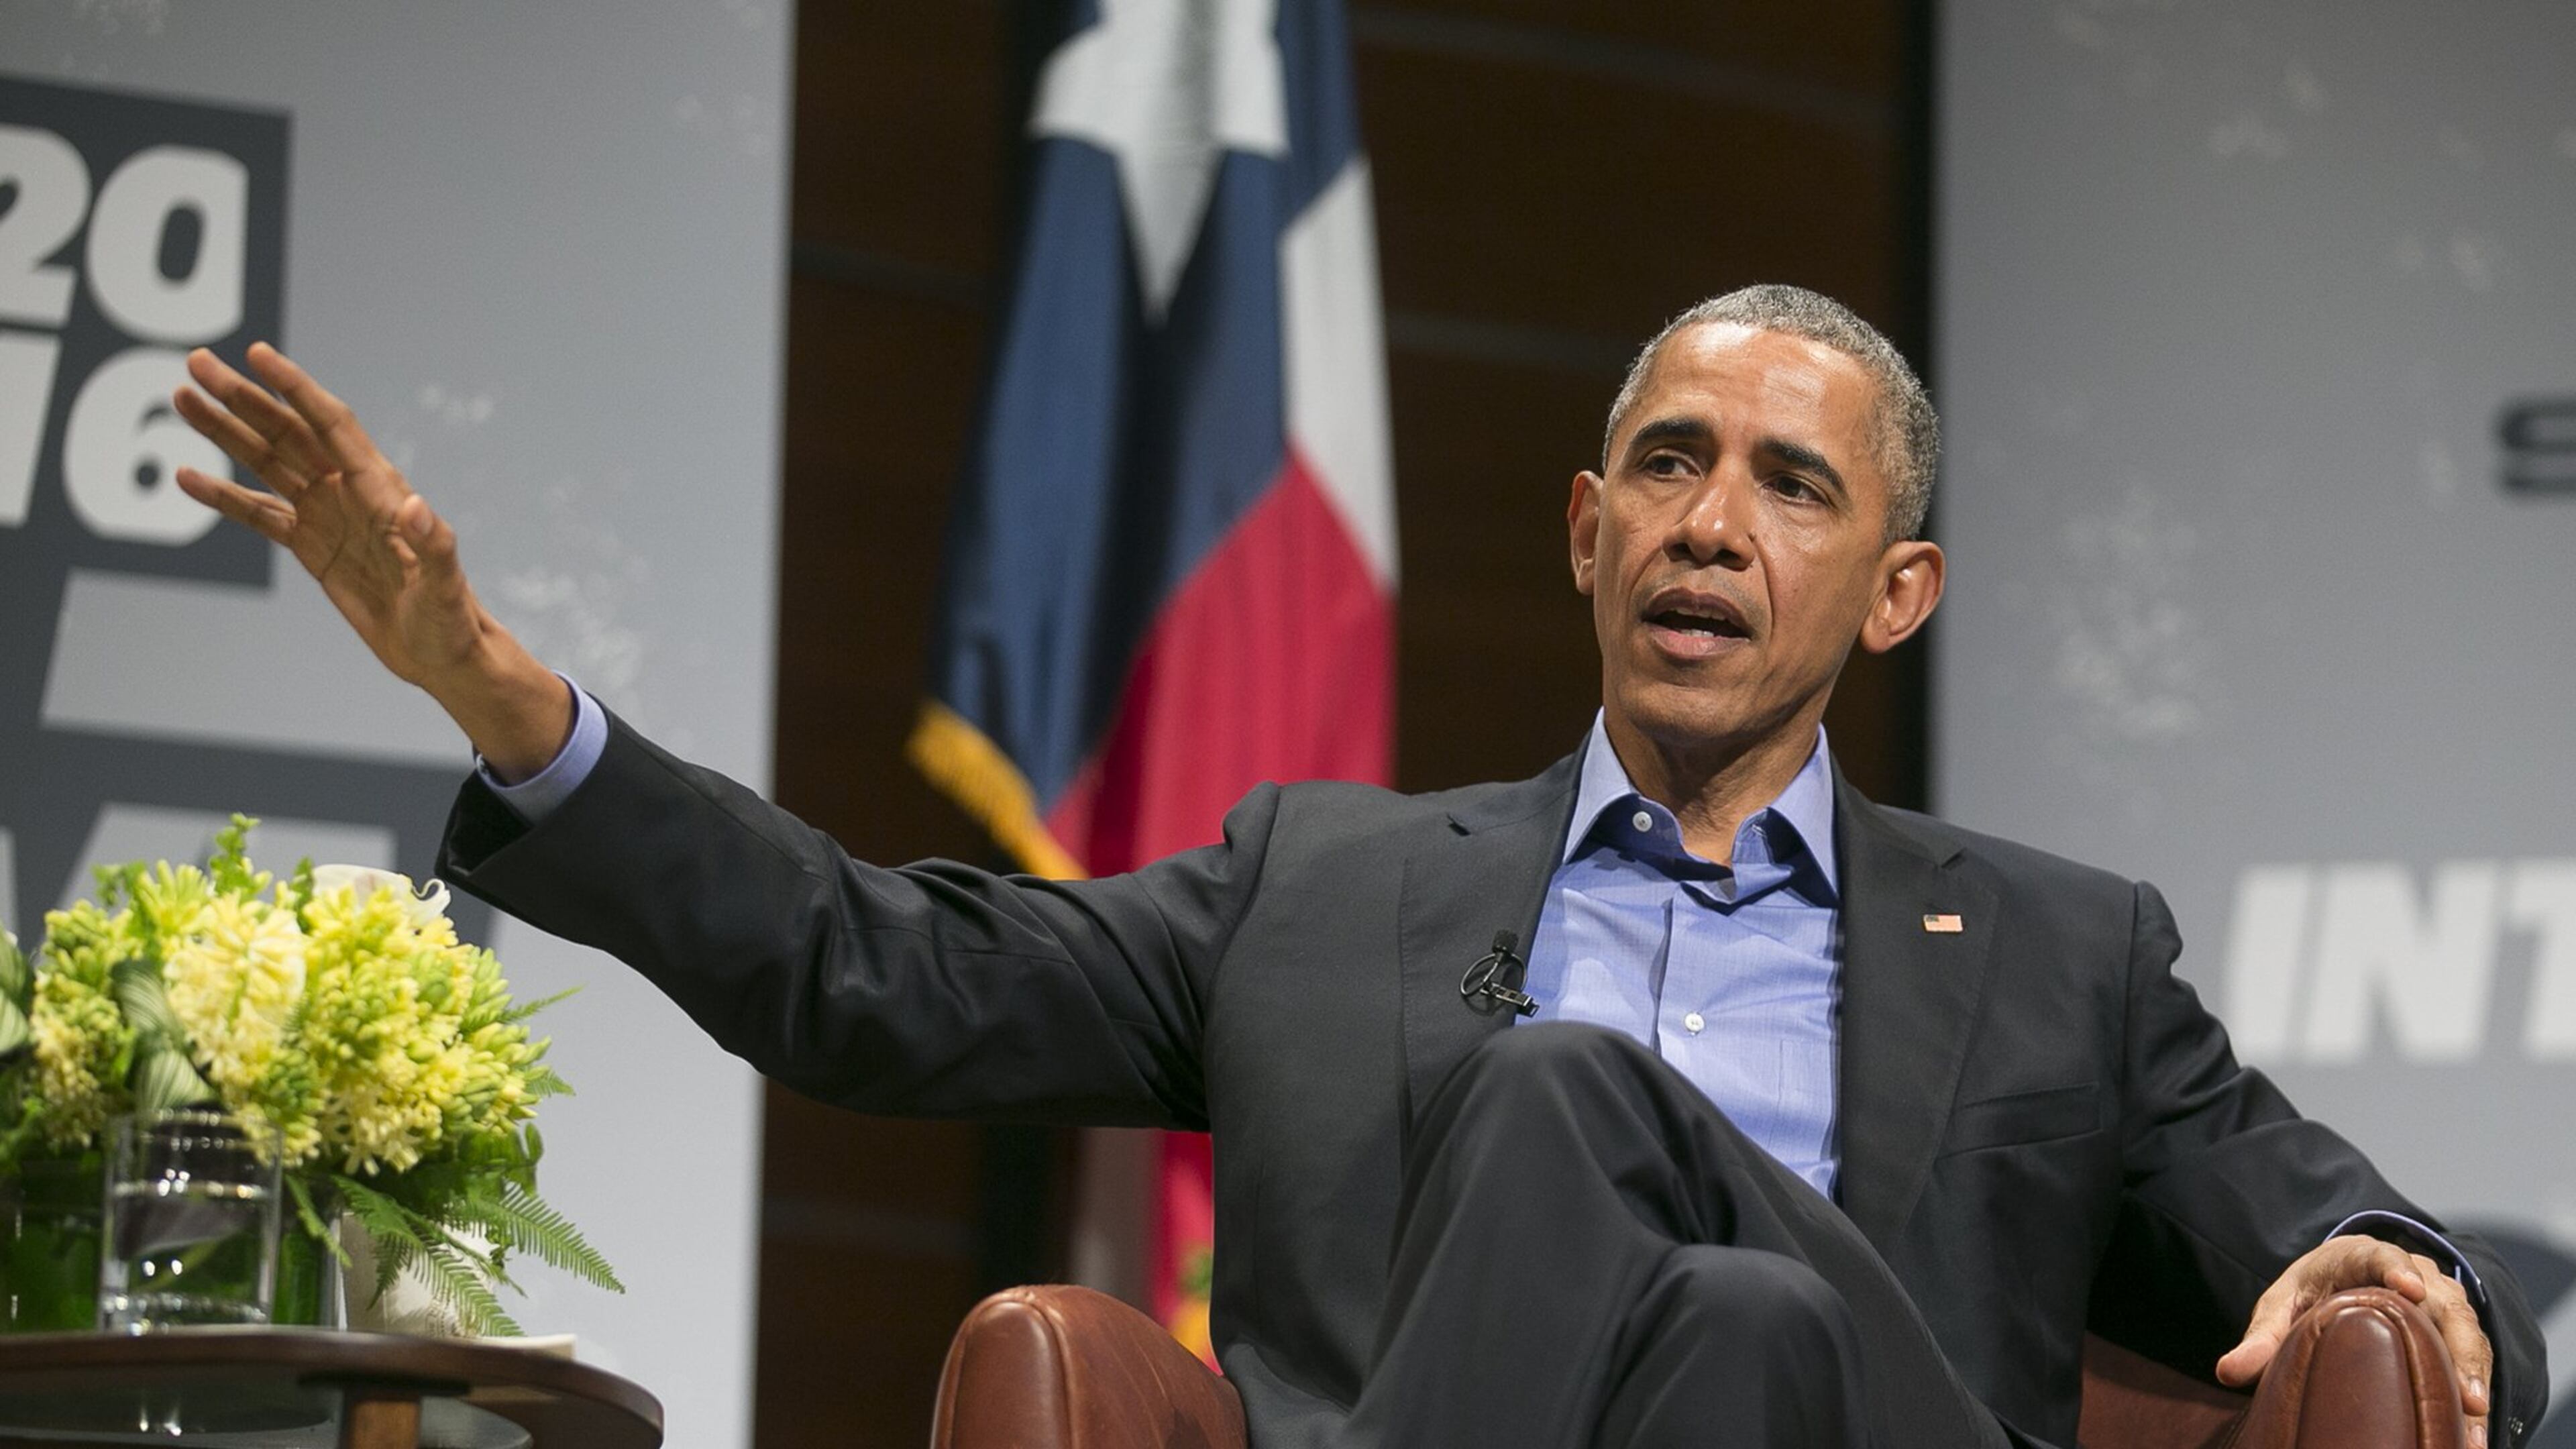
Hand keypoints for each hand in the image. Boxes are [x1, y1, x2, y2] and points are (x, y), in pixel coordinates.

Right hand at [172, 343, 570, 778]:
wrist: (441, 653)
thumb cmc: (450, 618)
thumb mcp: (445, 584)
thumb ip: (434, 544)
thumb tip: (416, 507)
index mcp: (381, 490)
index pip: (332, 424)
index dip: (296, 389)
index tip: (258, 355)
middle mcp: (350, 492)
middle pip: (288, 432)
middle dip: (243, 398)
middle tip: (196, 363)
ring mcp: (327, 515)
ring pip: (267, 463)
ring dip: (225, 431)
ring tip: (182, 399)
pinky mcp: (312, 545)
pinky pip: (259, 513)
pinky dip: (223, 496)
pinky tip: (187, 477)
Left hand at [2217, 1233, 2491, 1445]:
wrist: (2343, 1277)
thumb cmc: (2311, 1291)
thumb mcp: (2281, 1306)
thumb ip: (2260, 1338)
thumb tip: (2228, 1372)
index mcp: (2362, 1258)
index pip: (2383, 1256)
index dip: (2398, 1270)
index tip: (2411, 1290)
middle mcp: (2414, 1274)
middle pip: (2443, 1303)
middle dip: (2455, 1346)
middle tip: (2464, 1391)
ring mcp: (2441, 1301)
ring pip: (2467, 1334)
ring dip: (2474, 1377)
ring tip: (2474, 1419)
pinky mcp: (2455, 1330)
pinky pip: (2474, 1358)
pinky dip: (2477, 1390)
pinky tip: (2474, 1430)